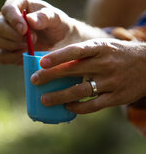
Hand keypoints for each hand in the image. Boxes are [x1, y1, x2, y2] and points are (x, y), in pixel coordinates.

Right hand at [0, 0, 72, 64]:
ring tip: (29, 47)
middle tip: (34, 39)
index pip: (8, 9)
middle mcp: (8, 19)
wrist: (61, 41)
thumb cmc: (57, 24)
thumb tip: (29, 20)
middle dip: (14, 35)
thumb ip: (45, 17)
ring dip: (10, 46)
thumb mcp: (56, 18)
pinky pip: (1, 57)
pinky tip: (25, 55)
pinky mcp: (8, 52)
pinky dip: (12, 58)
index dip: (13, 19)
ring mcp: (6, 36)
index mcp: (18, 4)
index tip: (24, 30)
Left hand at [31, 38, 145, 113]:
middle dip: (51, 76)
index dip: (58, 57)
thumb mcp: (104, 46)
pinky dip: (78, 107)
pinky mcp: (116, 98)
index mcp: (101, 48)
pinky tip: (67, 106)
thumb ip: (84, 53)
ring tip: (45, 99)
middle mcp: (105, 64)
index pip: (76, 51)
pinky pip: (93, 106)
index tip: (41, 63)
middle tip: (34, 80)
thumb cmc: (119, 54)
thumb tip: (57, 63)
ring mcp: (111, 82)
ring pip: (80, 91)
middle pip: (73, 71)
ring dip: (60, 96)